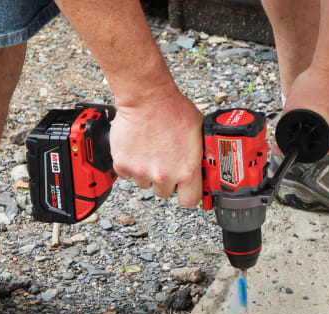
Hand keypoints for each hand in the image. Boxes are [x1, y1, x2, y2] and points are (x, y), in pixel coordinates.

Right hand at [110, 90, 203, 206]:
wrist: (147, 97)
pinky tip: (137, 149)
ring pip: (145, 184)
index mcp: (186, 170)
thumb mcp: (199, 133)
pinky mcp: (123, 164)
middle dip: (165, 181)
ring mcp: (142, 171)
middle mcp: (164, 175)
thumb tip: (205, 167)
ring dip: (146, 172)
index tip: (184, 187)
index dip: (186, 193)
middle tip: (164, 162)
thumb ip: (200, 155)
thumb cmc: (173, 109)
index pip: (189, 200)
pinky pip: (126, 174)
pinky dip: (129, 165)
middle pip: (164, 193)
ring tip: (150, 151)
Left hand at [272, 66, 328, 155]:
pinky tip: (320, 102)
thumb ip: (283, 132)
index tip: (294, 133)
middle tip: (301, 116)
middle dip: (307, 131)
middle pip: (320, 141)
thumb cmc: (320, 82)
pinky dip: (326, 114)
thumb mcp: (293, 110)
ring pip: (327, 130)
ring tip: (312, 106)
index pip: (312, 152)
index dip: (299, 142)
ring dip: (316, 123)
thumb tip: (276, 148)